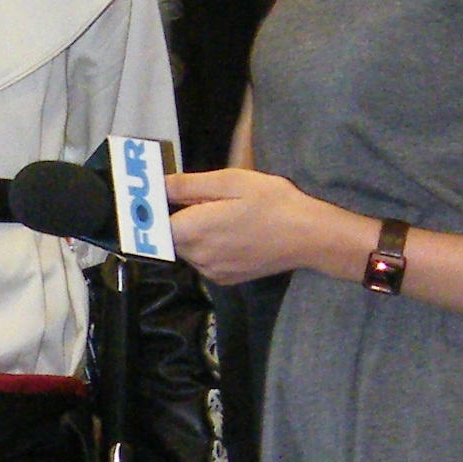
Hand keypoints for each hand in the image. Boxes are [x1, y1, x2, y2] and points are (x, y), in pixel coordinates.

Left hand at [165, 164, 326, 284]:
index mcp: (194, 231)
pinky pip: (204, 261)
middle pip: (171, 237)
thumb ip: (188, 185)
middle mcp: (197, 257)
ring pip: (188, 249)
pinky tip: (232, 234)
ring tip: (224, 216)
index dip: (154, 210)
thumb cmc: (272, 203)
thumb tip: (158, 185)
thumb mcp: (231, 182)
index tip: (159, 198)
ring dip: (195, 233)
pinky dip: (209, 247)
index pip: (154, 225)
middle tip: (204, 200)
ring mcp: (211, 272)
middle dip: (179, 218)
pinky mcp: (224, 279)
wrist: (308, 236)